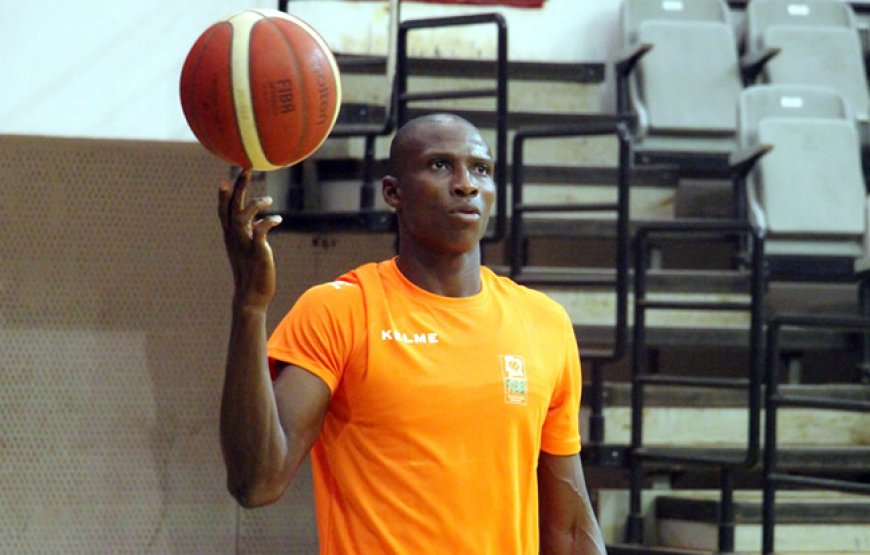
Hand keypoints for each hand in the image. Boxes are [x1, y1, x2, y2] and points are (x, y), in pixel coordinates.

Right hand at [218, 170, 282, 310]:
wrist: (251, 296)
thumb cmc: (252, 272)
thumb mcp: (250, 249)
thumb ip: (252, 234)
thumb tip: (261, 222)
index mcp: (231, 237)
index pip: (223, 211)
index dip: (224, 195)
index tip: (225, 178)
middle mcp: (234, 238)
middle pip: (232, 208)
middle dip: (239, 187)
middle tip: (246, 169)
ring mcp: (244, 245)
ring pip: (242, 217)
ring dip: (255, 204)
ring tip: (270, 199)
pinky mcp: (257, 252)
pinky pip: (260, 232)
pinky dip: (268, 222)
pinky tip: (278, 219)